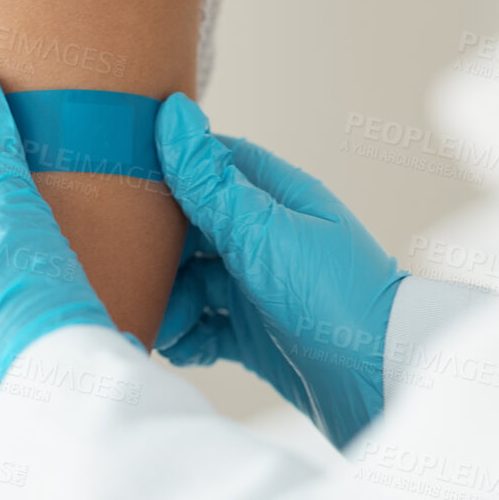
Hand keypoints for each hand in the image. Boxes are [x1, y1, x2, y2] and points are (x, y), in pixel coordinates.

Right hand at [153, 94, 405, 447]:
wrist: (384, 385)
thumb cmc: (336, 298)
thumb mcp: (264, 232)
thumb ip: (210, 182)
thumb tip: (173, 113)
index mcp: (275, 198)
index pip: (207, 165)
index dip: (162, 170)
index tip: (115, 181)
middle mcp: (266, 238)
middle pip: (190, 228)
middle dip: (155, 249)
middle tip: (125, 268)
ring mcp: (260, 287)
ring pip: (192, 281)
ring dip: (168, 299)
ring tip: (159, 321)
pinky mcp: (256, 336)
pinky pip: (205, 327)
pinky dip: (186, 336)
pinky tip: (178, 346)